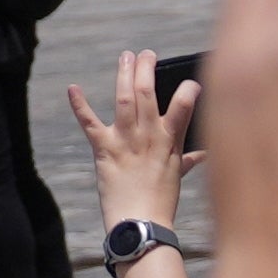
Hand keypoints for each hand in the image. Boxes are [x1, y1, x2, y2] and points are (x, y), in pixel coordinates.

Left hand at [70, 49, 196, 230]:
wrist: (139, 223)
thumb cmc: (161, 202)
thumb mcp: (177, 176)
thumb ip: (189, 159)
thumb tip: (205, 153)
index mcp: (170, 141)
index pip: (184, 106)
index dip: (188, 90)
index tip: (191, 82)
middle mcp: (148, 136)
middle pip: (149, 93)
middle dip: (147, 69)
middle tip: (146, 54)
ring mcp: (125, 140)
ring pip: (125, 98)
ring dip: (124, 75)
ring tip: (125, 57)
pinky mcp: (104, 149)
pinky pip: (89, 122)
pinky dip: (79, 104)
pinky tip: (73, 88)